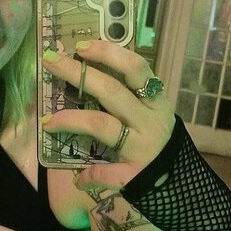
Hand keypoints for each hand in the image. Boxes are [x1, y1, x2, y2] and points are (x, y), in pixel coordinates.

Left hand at [42, 39, 173, 191]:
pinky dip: (91, 174)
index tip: (81, 46)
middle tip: (51, 62)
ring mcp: (143, 148)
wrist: (184, 184)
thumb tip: (84, 70)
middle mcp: (150, 120)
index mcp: (155, 101)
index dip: (109, 54)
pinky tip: (77, 178)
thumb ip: (126, 94)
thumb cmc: (156, 140)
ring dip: (71, 120)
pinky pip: (108, 173)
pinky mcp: (136, 175)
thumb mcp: (149, 113)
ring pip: (103, 126)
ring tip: (47, 121)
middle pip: (112, 91)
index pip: (136, 68)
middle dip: (77, 74)